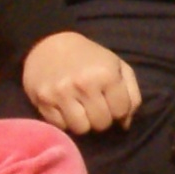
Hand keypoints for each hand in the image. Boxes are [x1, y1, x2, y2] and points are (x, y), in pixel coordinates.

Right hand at [22, 29, 140, 135]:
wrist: (50, 45)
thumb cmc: (90, 58)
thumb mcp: (118, 67)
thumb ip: (131, 95)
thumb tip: (125, 124)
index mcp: (106, 74)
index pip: (120, 111)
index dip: (119, 110)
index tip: (111, 102)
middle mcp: (84, 84)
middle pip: (101, 124)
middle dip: (102, 118)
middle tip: (96, 106)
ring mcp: (61, 93)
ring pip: (81, 129)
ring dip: (84, 123)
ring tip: (81, 109)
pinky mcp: (43, 101)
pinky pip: (61, 126)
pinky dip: (65, 121)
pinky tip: (66, 107)